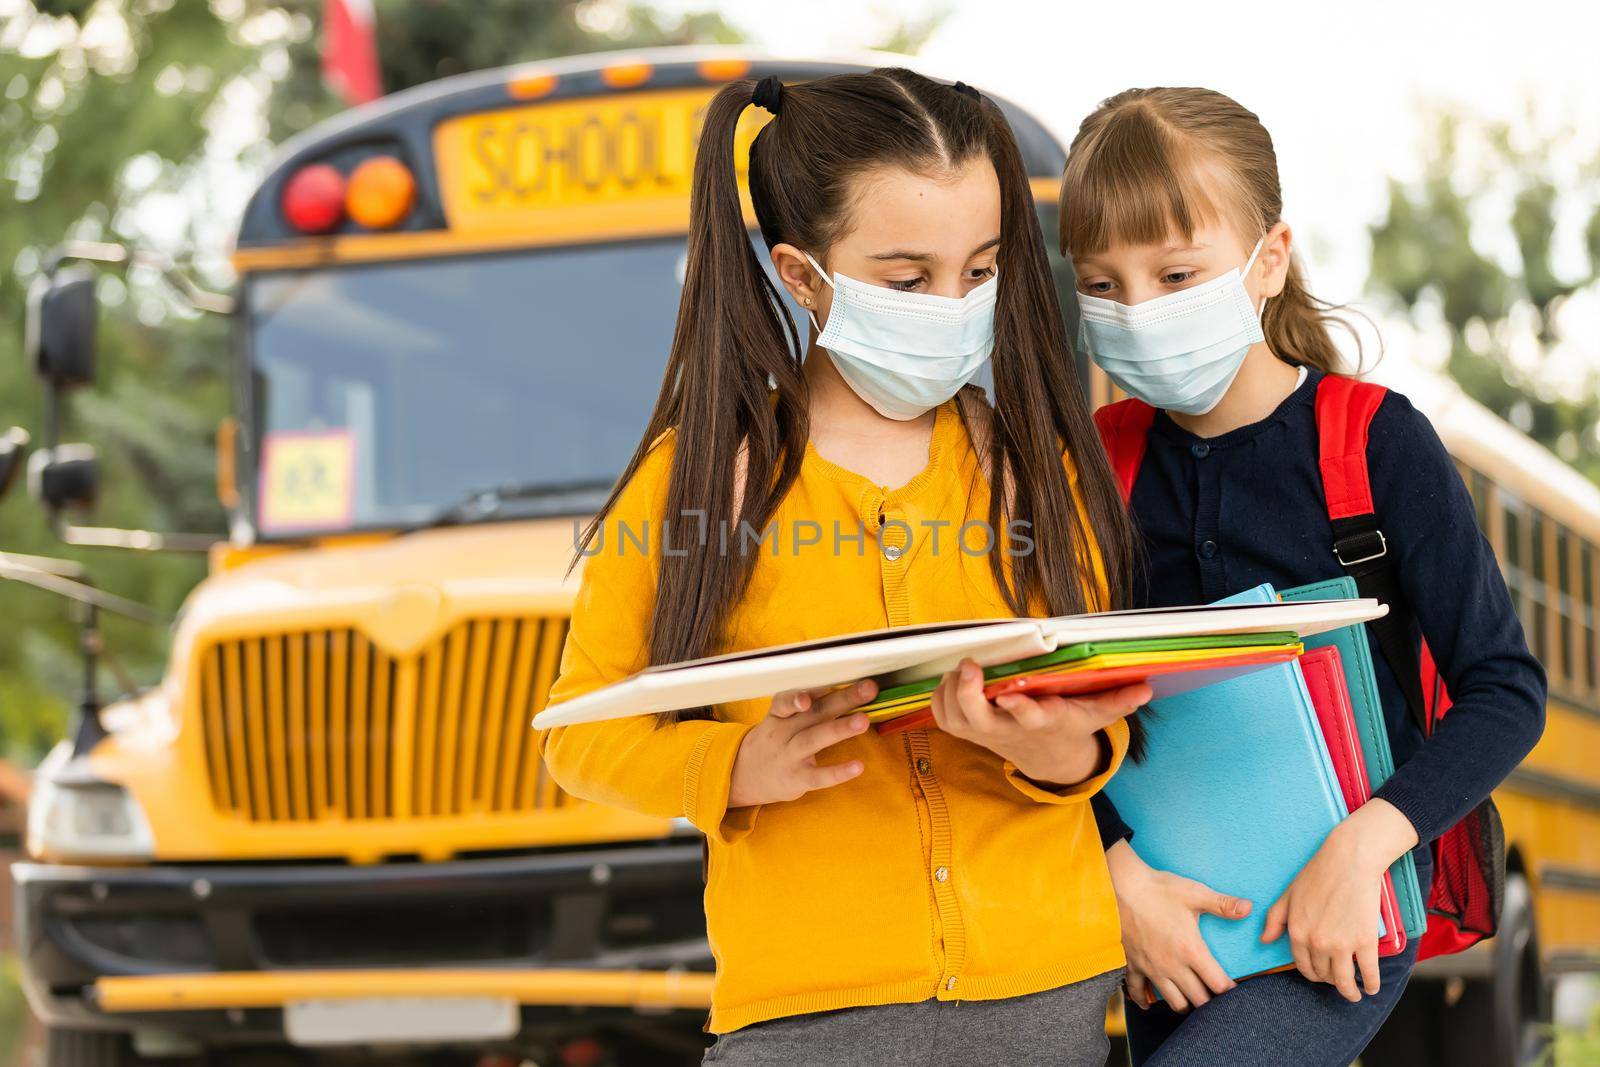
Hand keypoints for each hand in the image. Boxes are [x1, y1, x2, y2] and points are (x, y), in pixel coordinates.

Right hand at [728, 681, 876, 808]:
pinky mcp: (796, 779)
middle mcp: (782, 732)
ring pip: (814, 739)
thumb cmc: (775, 741)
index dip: (803, 691)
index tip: (824, 682)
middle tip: (868, 688)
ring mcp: (788, 756)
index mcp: (779, 714)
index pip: (788, 699)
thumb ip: (811, 706)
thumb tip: (851, 688)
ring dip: (839, 728)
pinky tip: (858, 766)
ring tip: (863, 721)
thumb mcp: (782, 720)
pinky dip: (837, 772)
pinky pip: (817, 776)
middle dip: (842, 699)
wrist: (745, 775)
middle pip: (813, 713)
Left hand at [929, 659, 1147, 786]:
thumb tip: (1145, 687)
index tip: (1007, 692)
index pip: (1027, 718)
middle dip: (967, 693)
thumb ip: (1118, 701)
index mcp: (1041, 722)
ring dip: (950, 691)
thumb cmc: (1070, 726)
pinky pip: (943, 719)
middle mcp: (1007, 729)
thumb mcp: (1097, 715)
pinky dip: (939, 699)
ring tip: (960, 667)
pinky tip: (949, 680)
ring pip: (954, 718)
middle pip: (976, 719)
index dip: (1017, 706)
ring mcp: (985, 733)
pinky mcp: (970, 732)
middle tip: (969, 664)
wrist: (1049, 759)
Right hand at [1107, 840, 1250, 1011]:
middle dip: (1211, 999)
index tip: (1235, 987)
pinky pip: (1138, 993)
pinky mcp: (1133, 965)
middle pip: (1199, 1000)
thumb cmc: (1159, 889)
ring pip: (1174, 1002)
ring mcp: (1151, 968)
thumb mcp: (1194, 893)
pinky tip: (1150, 1002)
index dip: (1230, 989)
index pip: (1218, 984)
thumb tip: (1249, 908)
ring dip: (1186, 1002)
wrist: (1120, 886)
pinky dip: (1145, 1000)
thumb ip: (1223, 904)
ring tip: (1192, 995)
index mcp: (1191, 950)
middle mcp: (1172, 965)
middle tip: (1215, 991)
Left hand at [1261, 799, 1418, 1001]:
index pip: (1303, 965)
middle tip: (1336, 980)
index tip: (1320, 976)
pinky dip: (1370, 984)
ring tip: (1353, 993)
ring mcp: (1341, 944)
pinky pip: (1368, 973)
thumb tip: (1264, 940)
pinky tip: (1370, 987)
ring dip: (1349, 991)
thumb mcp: (1288, 895)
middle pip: (1323, 974)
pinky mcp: (1364, 942)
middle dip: (1329, 980)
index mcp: (1297, 932)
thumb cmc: (1317, 874)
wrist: (1348, 860)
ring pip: (1343, 980)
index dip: (1312, 974)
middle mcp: (1316, 942)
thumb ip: (1275, 920)